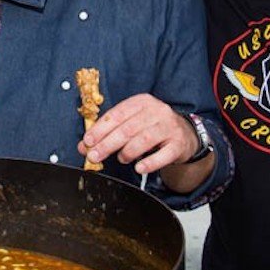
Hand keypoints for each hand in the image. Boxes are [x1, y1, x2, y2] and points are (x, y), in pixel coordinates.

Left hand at [80, 94, 197, 174]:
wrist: (184, 134)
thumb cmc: (152, 127)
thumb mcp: (131, 123)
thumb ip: (109, 132)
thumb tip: (84, 146)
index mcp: (141, 102)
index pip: (117, 114)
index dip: (100, 129)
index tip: (87, 141)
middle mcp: (156, 111)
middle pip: (128, 128)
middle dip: (107, 144)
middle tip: (94, 156)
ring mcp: (169, 127)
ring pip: (144, 139)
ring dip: (127, 152)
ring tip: (121, 158)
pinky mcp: (178, 143)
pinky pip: (164, 154)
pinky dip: (150, 163)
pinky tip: (139, 168)